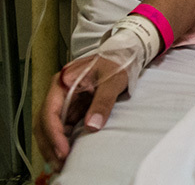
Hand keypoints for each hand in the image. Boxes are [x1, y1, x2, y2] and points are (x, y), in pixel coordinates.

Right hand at [35, 54, 129, 169]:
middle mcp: (59, 93)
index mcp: (64, 82)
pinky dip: (63, 140)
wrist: (124, 56)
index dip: (54, 133)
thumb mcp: (113, 80)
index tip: (62, 149)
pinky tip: (68, 152)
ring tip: (62, 162)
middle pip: (44, 122)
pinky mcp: (72, 108)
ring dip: (54, 145)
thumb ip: (103, 102)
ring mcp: (64, 101)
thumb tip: (92, 126)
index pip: (50, 111)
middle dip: (50, 144)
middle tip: (60, 162)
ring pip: (50, 127)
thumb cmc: (117, 63)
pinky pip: (62, 127)